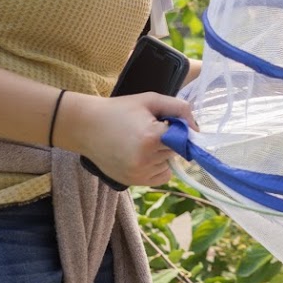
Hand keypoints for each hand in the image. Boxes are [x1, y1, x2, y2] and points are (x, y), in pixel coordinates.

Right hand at [58, 91, 195, 186]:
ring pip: (169, 165)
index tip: (167, 123)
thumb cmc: (119, 110)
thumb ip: (178, 108)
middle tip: (149, 129)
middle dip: (169, 141)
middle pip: (176, 151)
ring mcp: (138, 173)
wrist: (86, 126)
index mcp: (151, 136)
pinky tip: (141, 155)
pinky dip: (157, 168)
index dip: (178, 129)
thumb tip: (196, 128)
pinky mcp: (133, 181)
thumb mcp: (150, 100)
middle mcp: (146, 159)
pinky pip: (160, 177)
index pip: (183, 138)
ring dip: (162, 155)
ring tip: (141, 142)